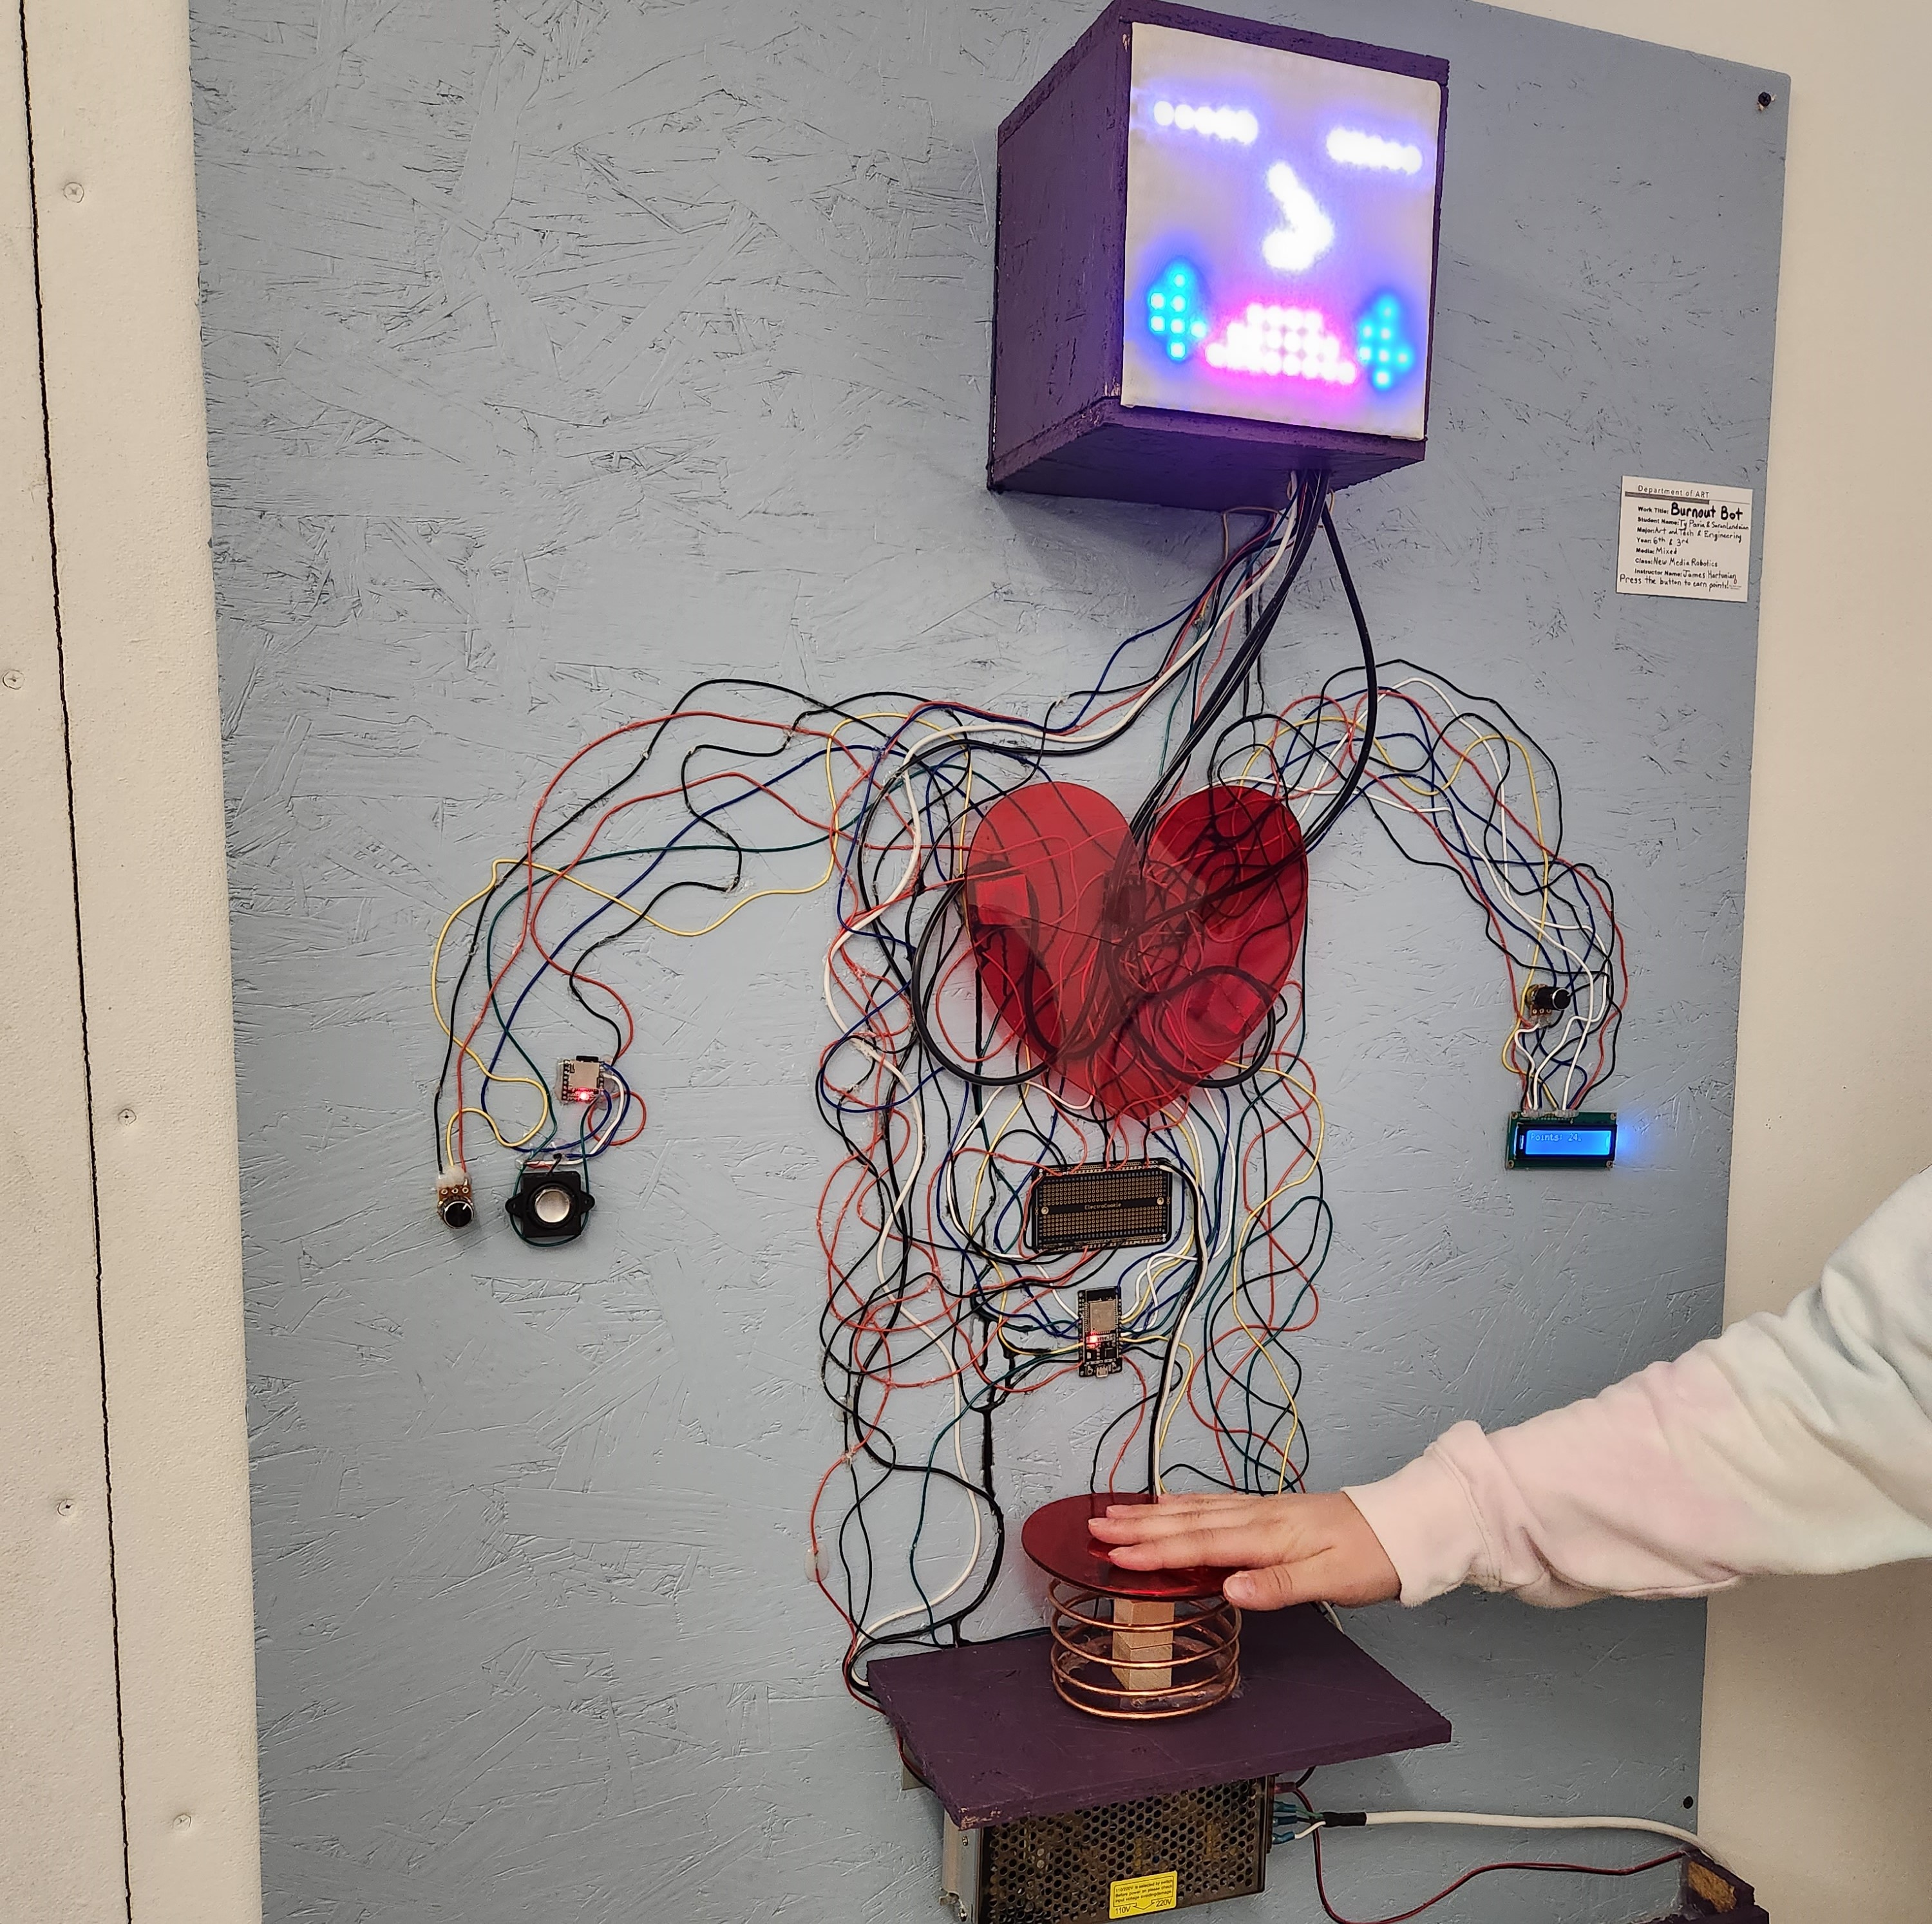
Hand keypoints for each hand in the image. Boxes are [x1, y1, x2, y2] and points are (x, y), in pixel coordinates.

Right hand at [1088, 1491, 1400, 1608]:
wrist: (1402, 1527)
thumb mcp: (1332, 1579)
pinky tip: (1168, 1505)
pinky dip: (1182, 1505)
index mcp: (1267, 1537)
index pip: (1200, 1544)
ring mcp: (1261, 1513)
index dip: (1154, 1550)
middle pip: (1187, 1522)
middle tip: (1094, 1525)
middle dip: (1138, 1526)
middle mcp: (1257, 1519)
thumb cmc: (1370, 1557)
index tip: (1114, 1552)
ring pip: (1195, 1511)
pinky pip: (1212, 1507)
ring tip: (1115, 1512)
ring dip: (1152, 1514)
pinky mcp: (1268, 1514)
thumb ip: (1279, 1584)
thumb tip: (1229, 1589)